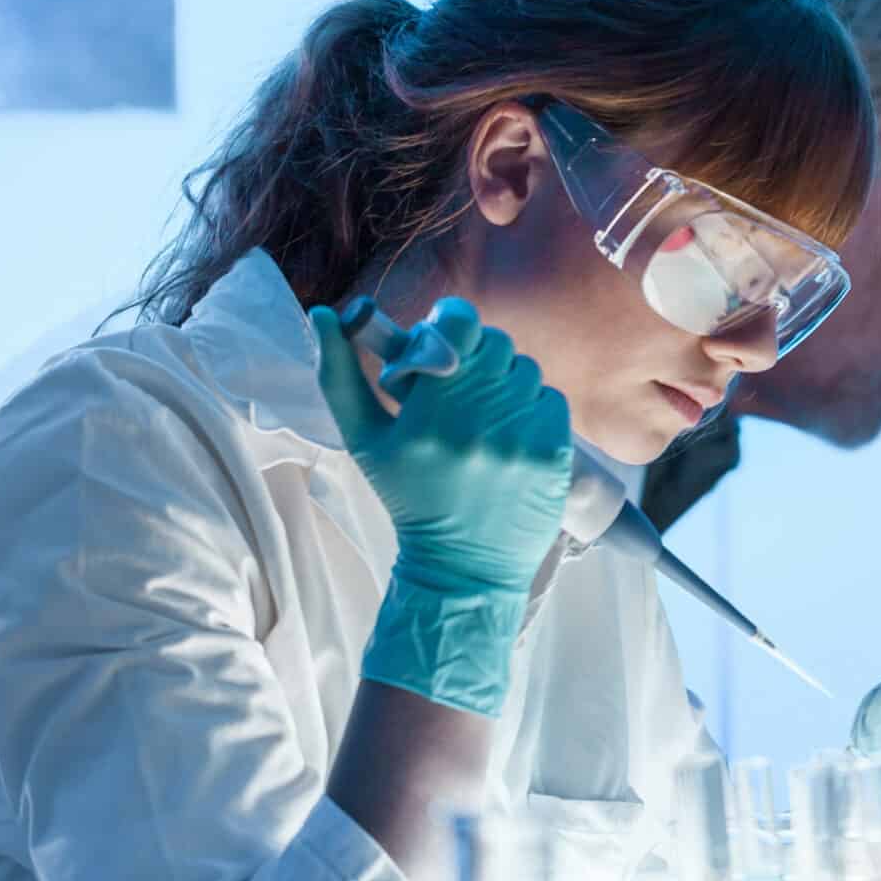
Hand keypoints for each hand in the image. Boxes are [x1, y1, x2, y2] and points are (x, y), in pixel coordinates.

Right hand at [311, 299, 571, 598]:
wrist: (462, 566)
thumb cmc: (410, 498)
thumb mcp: (364, 441)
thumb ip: (340, 375)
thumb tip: (324, 313)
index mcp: (434, 407)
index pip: (462, 323)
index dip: (452, 324)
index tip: (444, 343)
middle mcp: (484, 415)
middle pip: (496, 344)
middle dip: (477, 357)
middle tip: (462, 384)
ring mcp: (525, 433)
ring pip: (526, 370)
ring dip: (506, 383)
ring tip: (485, 416)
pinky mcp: (555, 451)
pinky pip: (550, 400)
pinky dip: (532, 409)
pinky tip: (510, 435)